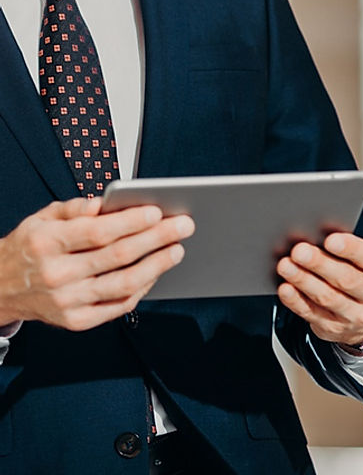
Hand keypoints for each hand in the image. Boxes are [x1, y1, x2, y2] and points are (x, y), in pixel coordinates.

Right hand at [0, 197, 194, 331]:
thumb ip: (74, 208)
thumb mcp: (41, 217)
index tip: (157, 210)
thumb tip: (104, 203)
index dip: (130, 221)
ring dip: (156, 266)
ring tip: (176, 250)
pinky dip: (141, 289)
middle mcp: (57, 275)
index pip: (97, 232)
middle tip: (182, 226)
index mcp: (47, 243)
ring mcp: (67, 302)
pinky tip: (155, 273)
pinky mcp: (75, 321)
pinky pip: (117, 306)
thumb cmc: (28, 247)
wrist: (0, 289)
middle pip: (117, 256)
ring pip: (122, 284)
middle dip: (156, 239)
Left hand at [276, 233, 362, 346]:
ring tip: (286, 266)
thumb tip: (318, 232)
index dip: (352, 248)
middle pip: (348, 279)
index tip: (331, 239)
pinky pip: (312, 314)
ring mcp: (358, 316)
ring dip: (304, 280)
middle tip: (300, 250)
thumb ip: (351, 245)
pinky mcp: (335, 328)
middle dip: (321, 264)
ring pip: (328, 297)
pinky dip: (296, 301)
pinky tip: (286, 288)